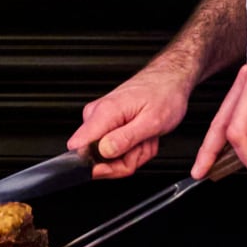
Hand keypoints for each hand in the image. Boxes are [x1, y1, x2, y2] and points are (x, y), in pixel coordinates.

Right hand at [67, 62, 193, 181]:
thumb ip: (126, 139)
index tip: (118, 163)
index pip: (79, 147)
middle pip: (98, 159)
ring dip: (134, 154)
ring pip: (110, 158)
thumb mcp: (151, 122)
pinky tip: (142, 137)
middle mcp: (96, 115)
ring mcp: (100, 121)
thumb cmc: (163, 95)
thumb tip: (103, 152)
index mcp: (104, 113)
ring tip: (145, 137)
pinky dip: (134, 149)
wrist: (168, 81)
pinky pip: (116, 151)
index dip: (98, 164)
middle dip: (126, 160)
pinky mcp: (106, 126)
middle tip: (143, 145)